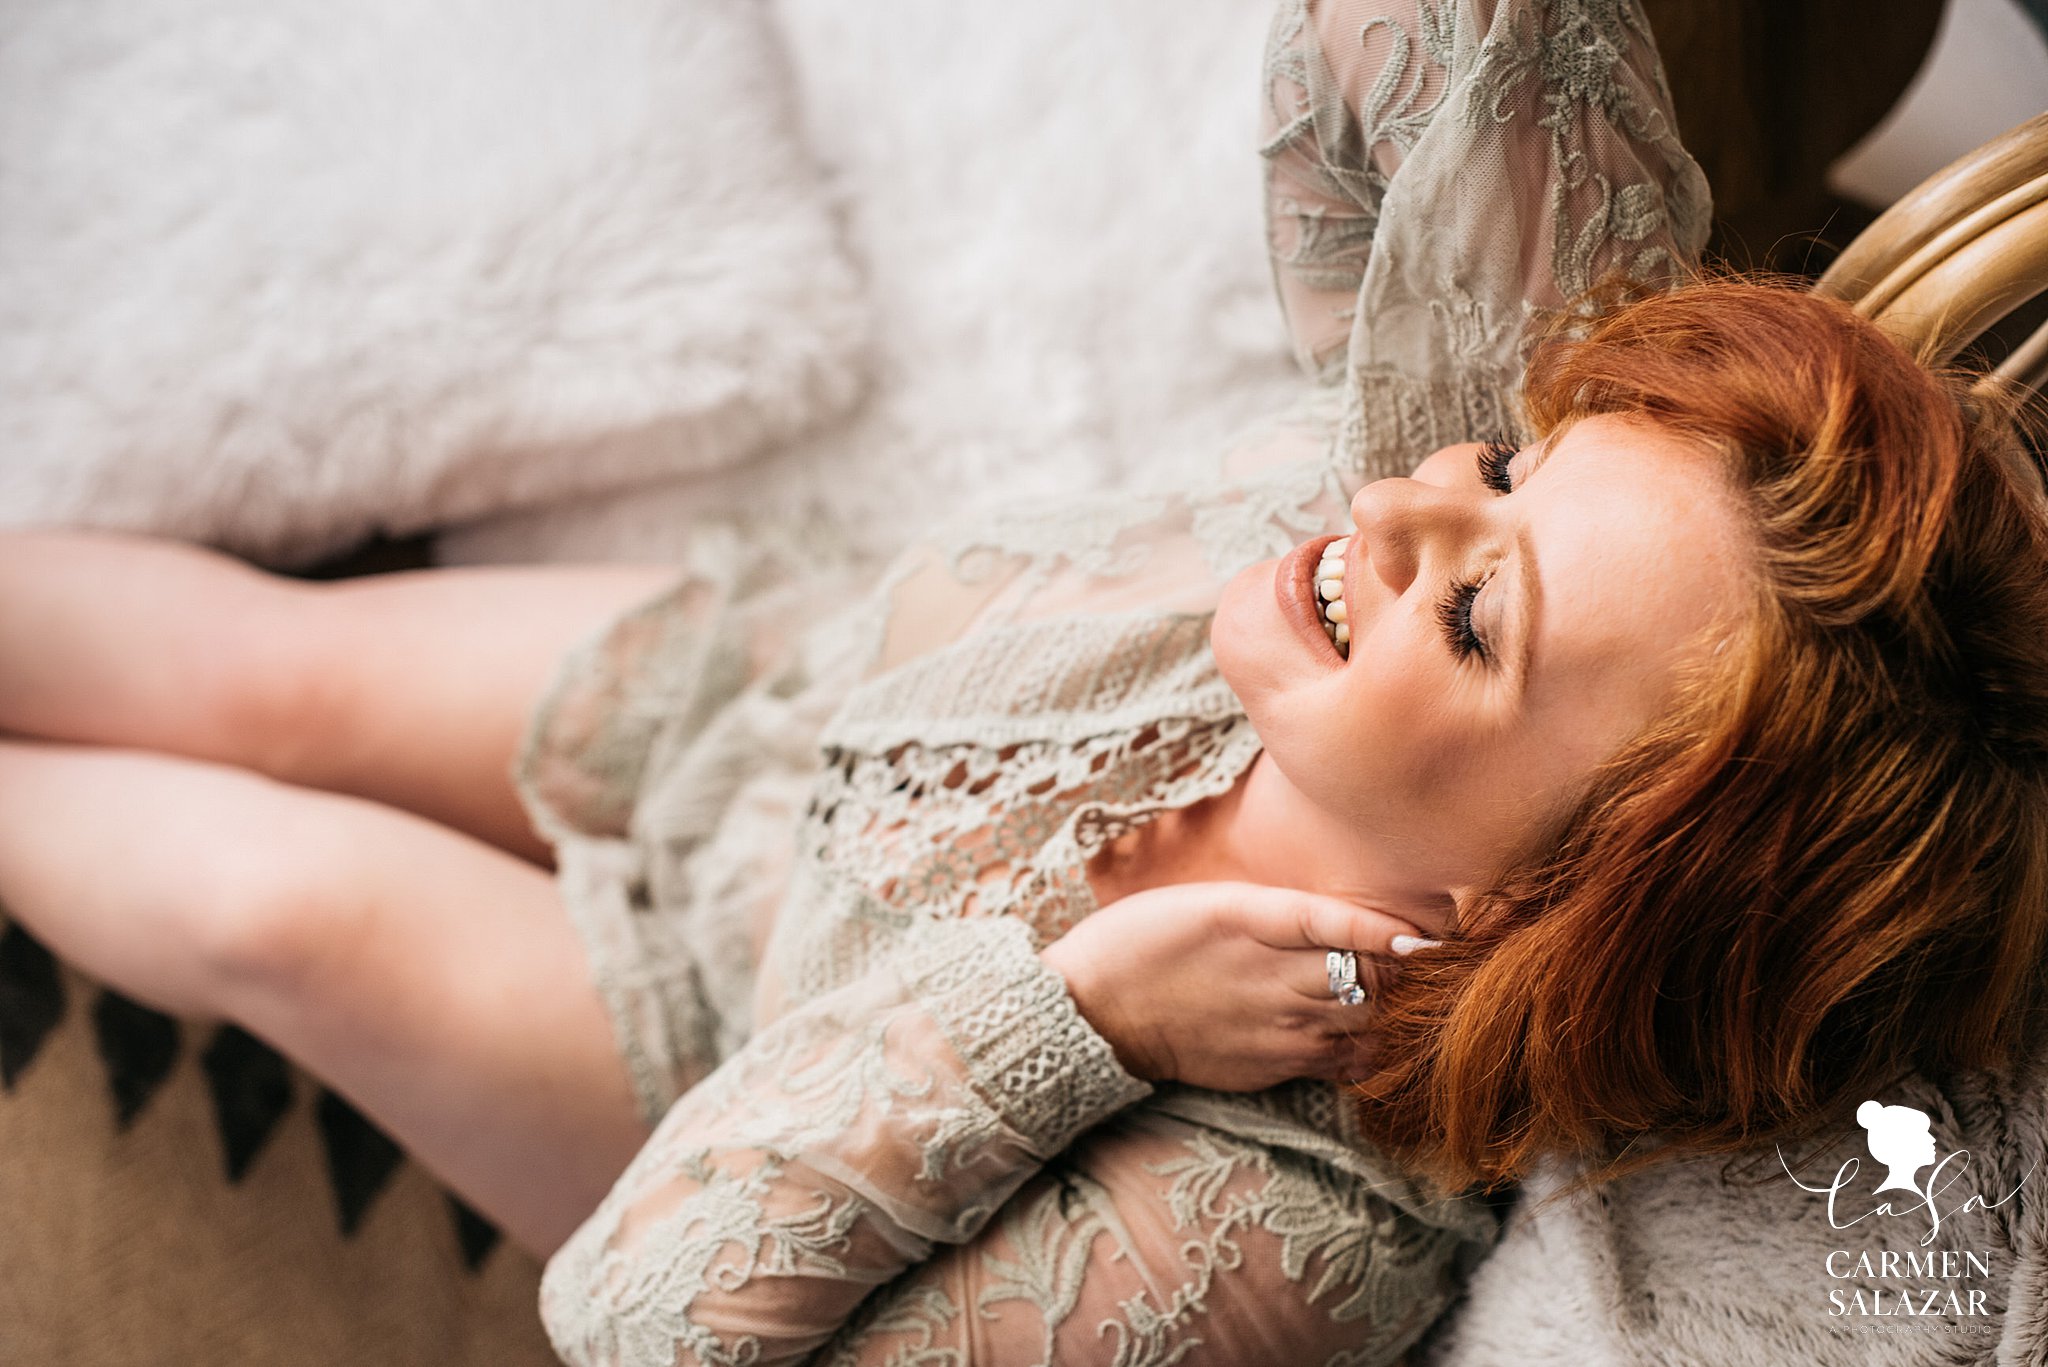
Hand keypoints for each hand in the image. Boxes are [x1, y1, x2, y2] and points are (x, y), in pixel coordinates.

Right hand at [1038, 881, 1436, 1091]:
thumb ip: (1279, 910)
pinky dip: (1366, 1044)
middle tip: (1426, 962)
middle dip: (1402, 970)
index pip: (1337, 923)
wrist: (1096, 1011)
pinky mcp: (1273, 1065)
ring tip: (1408, 996)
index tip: (1426, 931)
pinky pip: (1343, 1058)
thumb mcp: (1210, 902)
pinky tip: (1368, 1031)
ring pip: (1364, 1020)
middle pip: (1367, 976)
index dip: (1386, 929)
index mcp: (1250, 919)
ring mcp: (1276, 1027)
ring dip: (1391, 1008)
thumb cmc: (1145, 940)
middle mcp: (1271, 975)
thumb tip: (1349, 919)